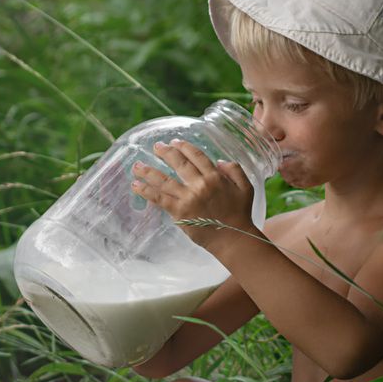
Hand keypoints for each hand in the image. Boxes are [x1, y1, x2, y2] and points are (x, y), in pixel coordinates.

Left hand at [131, 139, 254, 250]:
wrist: (233, 238)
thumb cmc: (240, 214)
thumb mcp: (246, 188)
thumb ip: (235, 170)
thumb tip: (220, 161)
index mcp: (216, 177)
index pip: (197, 156)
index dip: (184, 147)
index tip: (175, 142)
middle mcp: (200, 184)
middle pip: (178, 164)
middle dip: (165, 153)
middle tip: (156, 147)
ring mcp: (188, 198)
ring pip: (164, 180)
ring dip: (148, 172)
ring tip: (137, 166)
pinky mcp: (179, 212)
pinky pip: (159, 198)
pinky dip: (146, 191)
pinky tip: (136, 185)